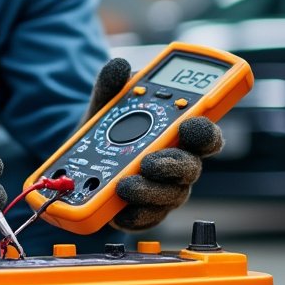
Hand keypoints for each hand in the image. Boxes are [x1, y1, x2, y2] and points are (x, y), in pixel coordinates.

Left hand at [84, 58, 224, 230]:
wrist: (80, 158)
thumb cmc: (108, 129)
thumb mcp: (107, 103)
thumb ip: (114, 84)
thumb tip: (119, 66)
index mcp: (178, 134)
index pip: (204, 134)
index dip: (205, 131)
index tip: (191, 126)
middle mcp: (177, 164)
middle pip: (190, 168)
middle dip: (173, 165)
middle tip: (150, 161)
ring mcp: (163, 190)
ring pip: (170, 195)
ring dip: (149, 190)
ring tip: (125, 184)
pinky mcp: (144, 212)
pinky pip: (146, 218)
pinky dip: (133, 213)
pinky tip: (119, 205)